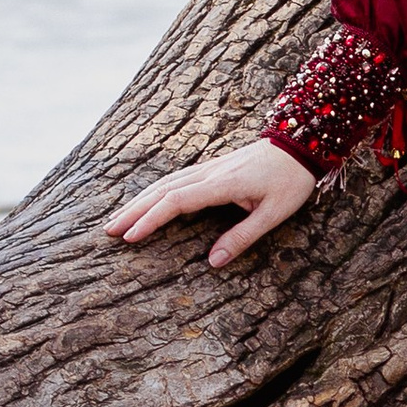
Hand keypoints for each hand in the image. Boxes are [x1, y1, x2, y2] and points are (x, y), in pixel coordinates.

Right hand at [102, 138, 317, 267]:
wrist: (298, 145)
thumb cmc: (290, 181)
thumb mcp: (274, 213)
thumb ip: (243, 236)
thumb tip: (213, 261)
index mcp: (222, 184)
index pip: (176, 201)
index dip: (152, 219)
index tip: (131, 237)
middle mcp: (208, 173)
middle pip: (161, 191)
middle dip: (133, 211)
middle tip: (109, 231)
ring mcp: (207, 168)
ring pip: (163, 183)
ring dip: (138, 201)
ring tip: (116, 219)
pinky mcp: (210, 168)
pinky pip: (174, 180)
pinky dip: (153, 193)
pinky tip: (143, 202)